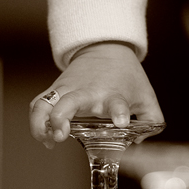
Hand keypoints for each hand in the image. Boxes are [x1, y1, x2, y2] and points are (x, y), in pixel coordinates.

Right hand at [29, 41, 163, 148]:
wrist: (105, 48)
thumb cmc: (126, 76)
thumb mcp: (146, 96)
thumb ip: (152, 121)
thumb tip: (141, 140)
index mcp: (113, 94)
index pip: (117, 102)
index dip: (119, 112)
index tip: (121, 122)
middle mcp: (87, 92)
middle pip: (68, 103)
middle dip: (60, 119)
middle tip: (60, 136)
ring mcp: (67, 90)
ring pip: (44, 104)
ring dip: (41, 123)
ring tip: (48, 140)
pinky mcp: (55, 90)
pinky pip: (38, 105)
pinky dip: (36, 121)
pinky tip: (44, 137)